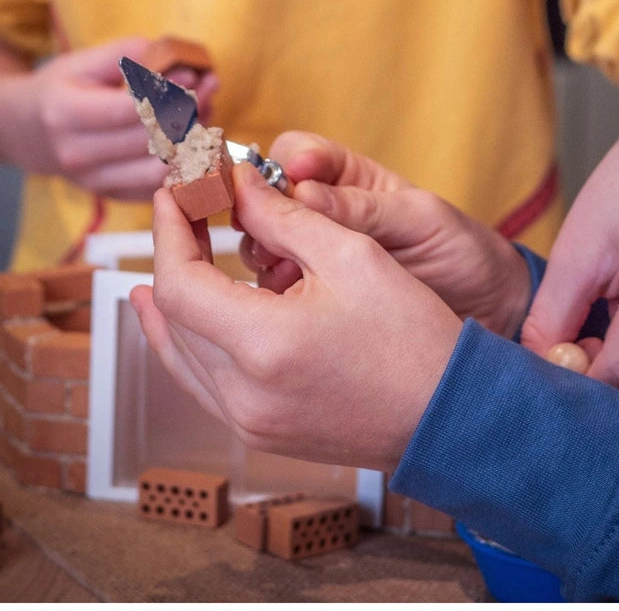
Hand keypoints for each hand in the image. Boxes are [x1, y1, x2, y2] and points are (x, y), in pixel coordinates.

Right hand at [12, 37, 217, 199]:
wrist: (25, 131)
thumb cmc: (60, 89)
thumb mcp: (85, 61)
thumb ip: (134, 55)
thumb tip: (185, 65)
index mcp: (66, 113)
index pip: (131, 110)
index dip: (170, 96)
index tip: (194, 79)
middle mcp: (77, 154)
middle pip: (151, 141)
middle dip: (189, 115)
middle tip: (209, 90)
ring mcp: (94, 182)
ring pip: (161, 169)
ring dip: (192, 142)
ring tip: (205, 112)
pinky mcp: (111, 196)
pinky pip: (158, 186)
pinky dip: (182, 163)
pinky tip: (193, 137)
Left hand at [130, 164, 462, 471]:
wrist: (450, 414)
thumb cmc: (412, 334)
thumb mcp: (351, 255)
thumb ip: (284, 216)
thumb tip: (239, 186)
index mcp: (263, 346)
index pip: (178, 282)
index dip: (168, 230)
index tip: (174, 194)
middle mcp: (242, 394)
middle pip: (172, 317)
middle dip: (170, 256)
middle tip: (183, 212)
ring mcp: (248, 422)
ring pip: (179, 354)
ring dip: (171, 300)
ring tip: (172, 254)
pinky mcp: (261, 432)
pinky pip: (202, 382)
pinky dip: (189, 340)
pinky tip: (191, 316)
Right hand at [239, 132, 532, 338]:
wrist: (489, 313)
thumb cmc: (462, 251)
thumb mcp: (422, 219)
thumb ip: (365, 206)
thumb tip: (304, 189)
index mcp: (352, 180)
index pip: (298, 153)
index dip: (286, 162)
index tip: (292, 179)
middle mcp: (327, 213)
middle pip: (267, 198)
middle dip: (262, 211)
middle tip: (273, 234)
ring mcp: (318, 257)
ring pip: (265, 241)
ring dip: (264, 251)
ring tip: (283, 269)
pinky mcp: (316, 297)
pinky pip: (278, 285)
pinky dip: (275, 289)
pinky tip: (288, 299)